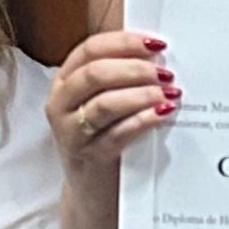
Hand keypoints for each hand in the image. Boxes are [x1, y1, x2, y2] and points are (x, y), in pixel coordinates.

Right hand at [49, 31, 176, 178]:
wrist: (91, 186)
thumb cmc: (103, 134)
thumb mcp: (102, 100)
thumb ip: (119, 75)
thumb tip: (157, 54)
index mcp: (64, 80)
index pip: (90, 49)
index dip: (124, 43)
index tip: (156, 44)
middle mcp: (60, 103)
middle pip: (95, 74)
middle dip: (135, 70)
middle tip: (165, 73)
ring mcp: (70, 132)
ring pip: (105, 104)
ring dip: (141, 95)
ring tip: (168, 94)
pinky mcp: (88, 156)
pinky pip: (117, 134)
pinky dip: (143, 121)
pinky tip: (162, 115)